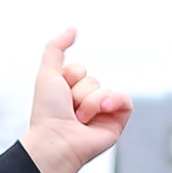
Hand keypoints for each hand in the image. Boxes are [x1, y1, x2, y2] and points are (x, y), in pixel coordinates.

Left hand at [20, 28, 131, 172]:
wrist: (54, 143)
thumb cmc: (46, 114)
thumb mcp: (47, 74)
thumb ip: (55, 48)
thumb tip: (73, 29)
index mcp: (68, 95)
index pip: (79, 69)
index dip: (69, 77)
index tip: (58, 93)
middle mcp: (85, 104)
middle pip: (92, 79)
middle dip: (78, 92)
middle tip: (68, 110)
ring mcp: (101, 114)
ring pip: (105, 89)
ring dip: (90, 102)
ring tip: (78, 120)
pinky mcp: (116, 122)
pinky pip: (125, 100)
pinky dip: (113, 102)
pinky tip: (101, 112)